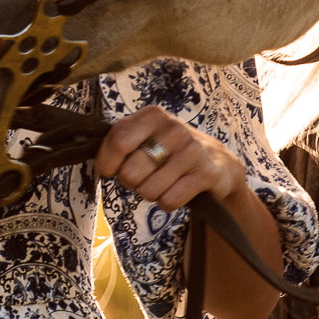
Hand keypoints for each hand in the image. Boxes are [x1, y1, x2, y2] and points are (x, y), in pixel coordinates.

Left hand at [94, 105, 245, 210]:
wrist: (218, 163)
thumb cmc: (170, 151)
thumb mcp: (146, 136)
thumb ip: (119, 141)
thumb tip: (100, 163)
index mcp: (153, 116)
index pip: (118, 141)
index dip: (107, 163)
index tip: (110, 170)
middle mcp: (174, 129)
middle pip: (130, 172)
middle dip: (130, 182)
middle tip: (142, 177)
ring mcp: (192, 151)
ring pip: (148, 191)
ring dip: (151, 193)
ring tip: (163, 182)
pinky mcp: (206, 173)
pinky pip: (169, 201)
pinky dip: (167, 203)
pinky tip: (177, 191)